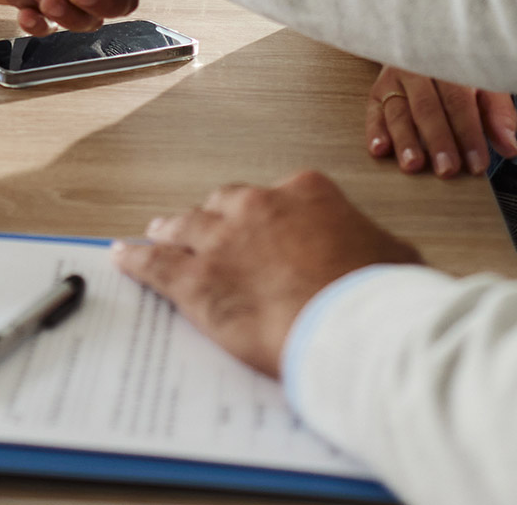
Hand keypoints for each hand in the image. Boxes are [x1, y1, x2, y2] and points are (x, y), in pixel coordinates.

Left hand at [112, 172, 422, 378]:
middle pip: (225, 203)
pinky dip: (136, 260)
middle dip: (216, 218)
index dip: (269, 217)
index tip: (268, 229)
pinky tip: (122, 258)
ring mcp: (222, 239)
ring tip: (158, 233)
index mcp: (307, 192)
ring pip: (184, 226)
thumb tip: (388, 257)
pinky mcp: (195, 280)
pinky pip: (155, 264)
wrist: (348, 323)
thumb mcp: (394, 258)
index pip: (279, 196)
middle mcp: (259, 205)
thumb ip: (378, 248)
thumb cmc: (375, 294)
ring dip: (170, 231)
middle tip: (208, 230)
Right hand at [365, 66, 516, 177]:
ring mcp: (395, 78)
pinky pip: (374, 112)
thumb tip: (509, 147)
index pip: (460, 102)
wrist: (426, 42)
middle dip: (438, 140)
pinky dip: (375, 131)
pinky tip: (379, 150)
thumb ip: (498, 114)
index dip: (469, 134)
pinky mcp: (378, 91)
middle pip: (428, 107)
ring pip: (399, 111)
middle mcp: (420, 68)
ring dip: (405, 140)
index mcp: (450, 63)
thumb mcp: (485, 83)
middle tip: (446, 169)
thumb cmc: (461, 70)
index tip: (477, 164)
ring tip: (413, 165)